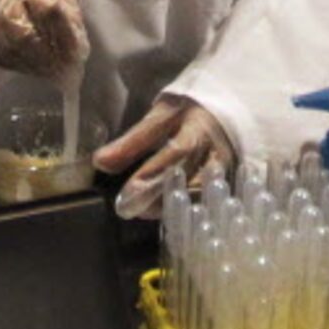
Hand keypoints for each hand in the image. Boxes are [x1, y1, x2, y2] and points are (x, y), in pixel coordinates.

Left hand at [93, 96, 235, 219]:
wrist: (227, 111)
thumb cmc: (190, 110)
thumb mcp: (161, 115)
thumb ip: (132, 142)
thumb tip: (100, 162)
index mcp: (198, 128)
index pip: (176, 152)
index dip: (151, 174)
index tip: (127, 192)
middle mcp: (215, 152)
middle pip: (187, 178)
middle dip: (155, 195)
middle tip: (127, 209)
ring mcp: (225, 170)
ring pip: (199, 195)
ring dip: (169, 207)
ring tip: (143, 213)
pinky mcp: (226, 184)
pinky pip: (206, 203)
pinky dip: (185, 212)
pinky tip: (167, 218)